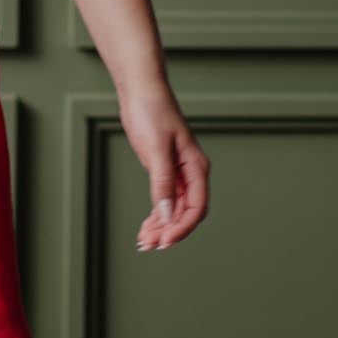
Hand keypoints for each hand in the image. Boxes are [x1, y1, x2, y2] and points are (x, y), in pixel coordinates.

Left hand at [121, 85, 208, 252]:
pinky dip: (156, 216)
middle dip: (168, 231)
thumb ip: (162, 183)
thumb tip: (166, 214)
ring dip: (161, 227)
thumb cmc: (153, 112)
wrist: (141, 92)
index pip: (197, 208)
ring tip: (144, 242)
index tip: (164, 241)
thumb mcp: (156, 149)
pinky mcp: (163, 171)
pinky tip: (146, 227)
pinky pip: (164, 201)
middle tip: (149, 246)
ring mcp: (177, 174)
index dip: (182, 228)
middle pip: (185, 213)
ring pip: (173, 210)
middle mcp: (190, 174)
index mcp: (196, 168)